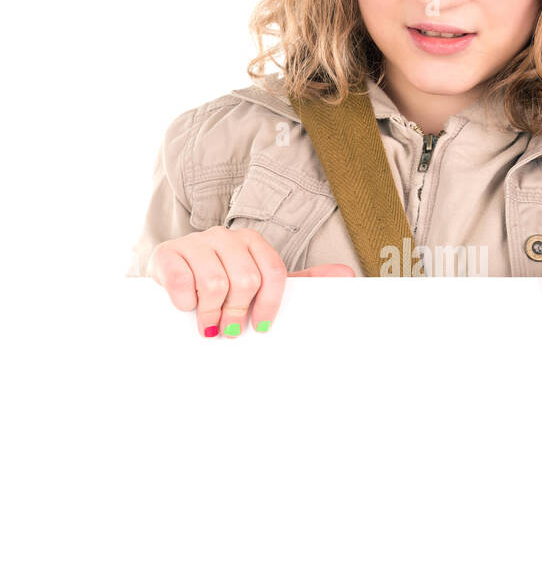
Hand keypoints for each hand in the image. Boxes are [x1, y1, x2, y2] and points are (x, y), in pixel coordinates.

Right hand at [147, 226, 355, 336]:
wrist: (169, 276)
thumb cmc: (221, 282)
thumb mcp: (260, 282)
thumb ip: (300, 282)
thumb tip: (348, 274)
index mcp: (252, 241)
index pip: (273, 272)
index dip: (270, 305)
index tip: (264, 328)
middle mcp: (224, 236)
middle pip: (245, 280)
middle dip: (239, 313)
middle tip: (231, 331)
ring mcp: (194, 243)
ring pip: (215, 283)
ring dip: (212, 314)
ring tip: (209, 325)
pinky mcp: (166, 255)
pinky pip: (183, 282)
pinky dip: (187, 303)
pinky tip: (186, 307)